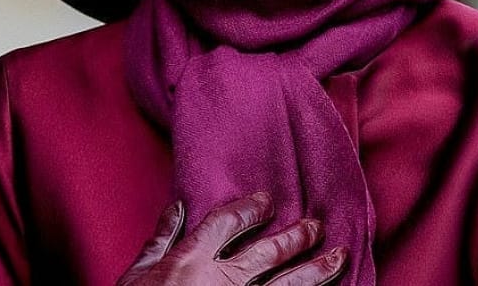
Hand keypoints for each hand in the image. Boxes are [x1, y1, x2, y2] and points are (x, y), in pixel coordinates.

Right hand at [116, 192, 348, 284]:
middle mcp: (222, 282)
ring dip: (315, 270)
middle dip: (296, 238)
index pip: (227, 222)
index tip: (267, 200)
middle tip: (317, 225)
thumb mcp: (137, 277)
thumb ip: (160, 241)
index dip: (250, 208)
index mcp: (193, 261)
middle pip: (268, 253)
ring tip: (339, 256)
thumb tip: (178, 207)